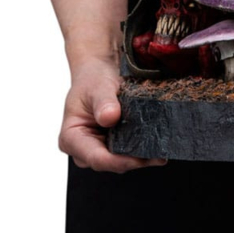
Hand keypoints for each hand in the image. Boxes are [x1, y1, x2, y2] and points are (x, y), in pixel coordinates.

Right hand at [59, 56, 166, 172]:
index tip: (141, 158)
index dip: (120, 161)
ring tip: (162, 149)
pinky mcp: (114, 145)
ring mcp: (100, 148)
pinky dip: (142, 148)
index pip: (96, 158)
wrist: (100, 70)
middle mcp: (84, 149)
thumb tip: (109, 117)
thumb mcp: (97, 86)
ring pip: (122, 160)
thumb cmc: (93, 78)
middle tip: (160, 156)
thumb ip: (103, 102)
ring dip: (141, 156)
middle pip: (111, 163)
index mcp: (71, 138)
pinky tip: (157, 143)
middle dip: (135, 160)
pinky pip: (128, 151)